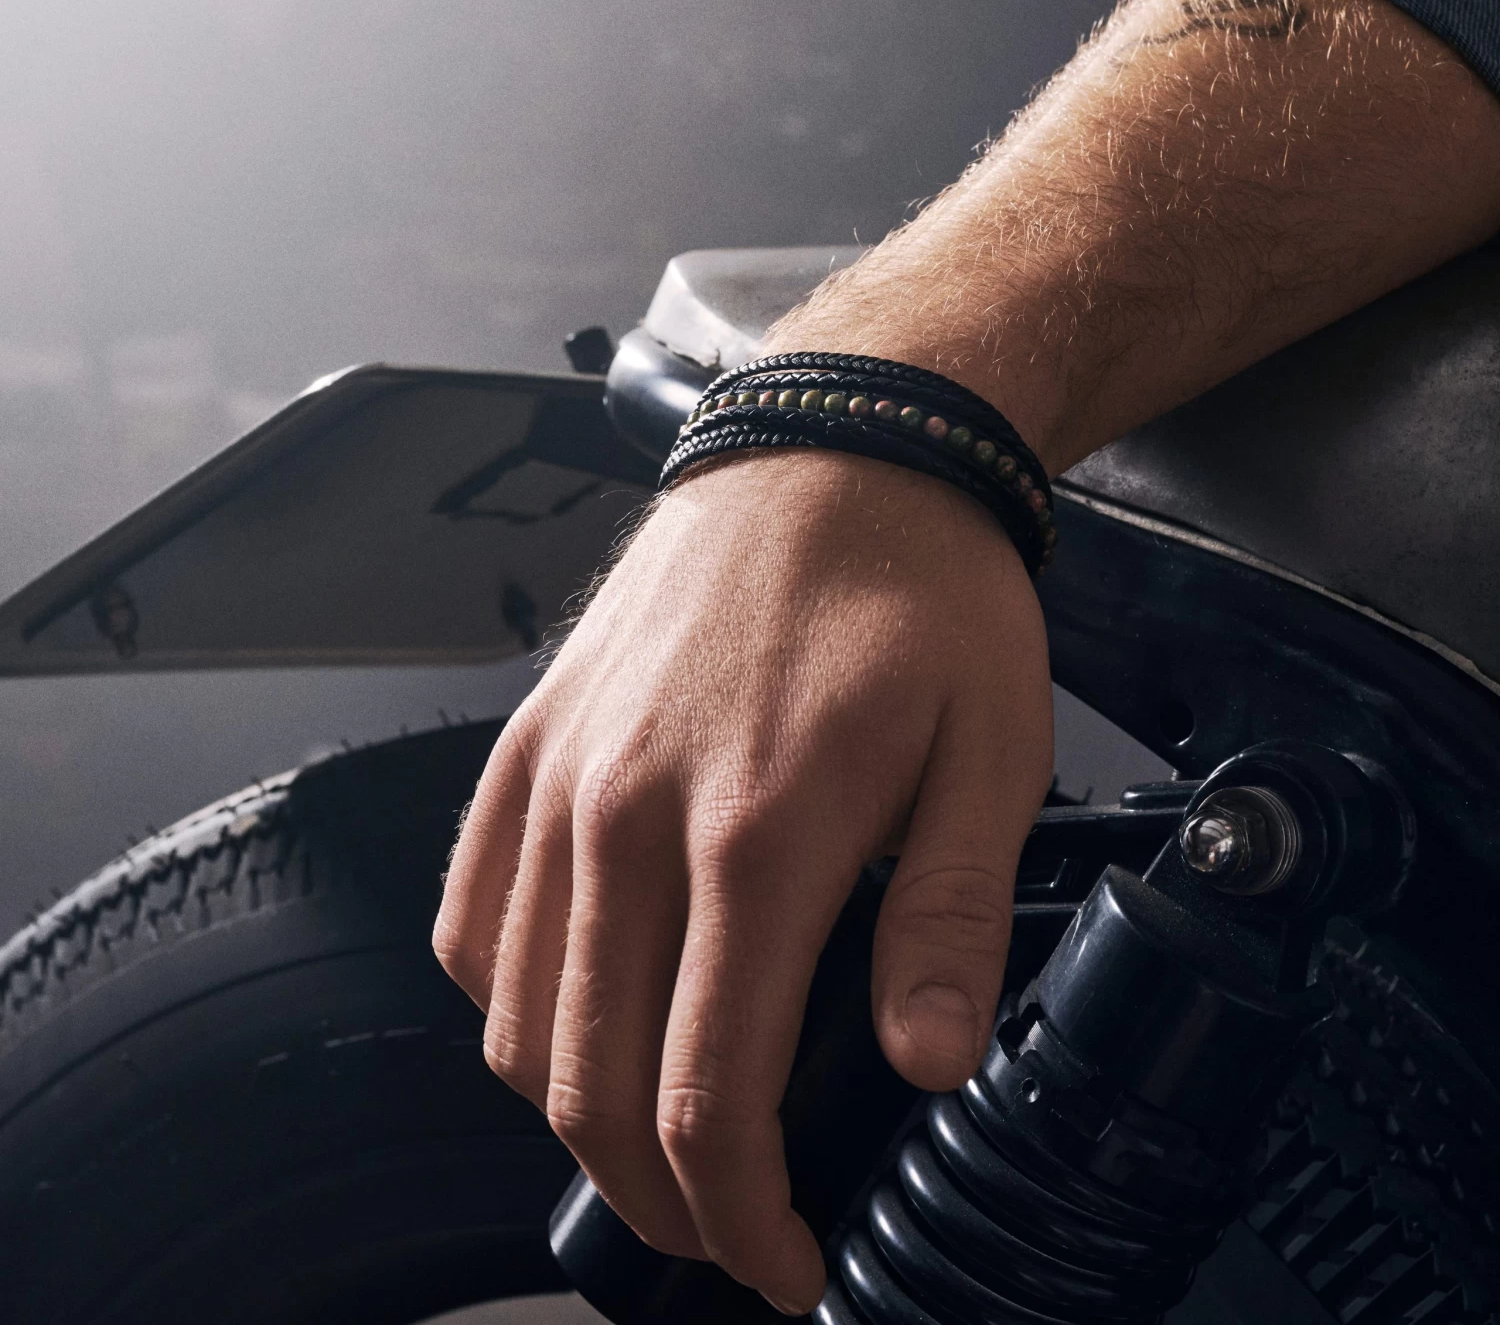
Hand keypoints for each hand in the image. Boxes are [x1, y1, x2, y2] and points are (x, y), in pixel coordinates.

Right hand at [433, 449, 1052, 1312]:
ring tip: (651, 1144)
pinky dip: (508, 1001)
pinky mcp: (529, 742)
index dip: (741, 1218)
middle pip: (591, 1084)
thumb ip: (951, 919)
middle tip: (723, 1232)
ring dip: (575, 1116)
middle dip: (656, 1199)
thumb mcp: (991, 751)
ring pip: (518, 1018)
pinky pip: (473, 913)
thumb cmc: (917, 591)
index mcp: (756, 834)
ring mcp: (561, 777)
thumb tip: (926, 1066)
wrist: (833, 453)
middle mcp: (629, 816)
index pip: (708, 1096)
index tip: (782, 1262)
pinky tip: (570, 1014)